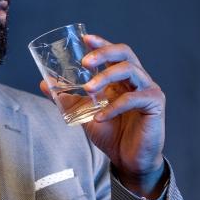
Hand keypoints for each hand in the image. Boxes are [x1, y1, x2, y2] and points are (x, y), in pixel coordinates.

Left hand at [39, 34, 165, 196]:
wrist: (129, 161)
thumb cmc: (112, 136)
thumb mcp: (85, 115)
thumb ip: (69, 99)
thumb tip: (45, 84)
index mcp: (122, 79)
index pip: (114, 53)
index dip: (101, 43)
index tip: (85, 38)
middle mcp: (137, 80)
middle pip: (125, 53)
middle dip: (104, 53)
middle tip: (85, 62)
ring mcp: (148, 90)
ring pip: (129, 70)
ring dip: (106, 76)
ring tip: (88, 89)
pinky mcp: (155, 104)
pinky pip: (133, 99)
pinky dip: (114, 106)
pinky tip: (100, 117)